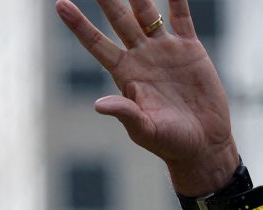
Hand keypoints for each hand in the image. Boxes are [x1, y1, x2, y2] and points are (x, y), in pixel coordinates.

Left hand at [56, 0, 239, 199]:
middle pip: (118, 20)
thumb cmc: (169, 142)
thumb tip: (99, 104)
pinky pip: (182, 17)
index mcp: (124, 75)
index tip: (61, 4)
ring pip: (147, 13)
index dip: (78, 24)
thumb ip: (125, 113)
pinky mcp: (190, 49)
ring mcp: (164, 51)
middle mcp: (140, 58)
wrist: (202, 143)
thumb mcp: (144, 130)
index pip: (95, 43)